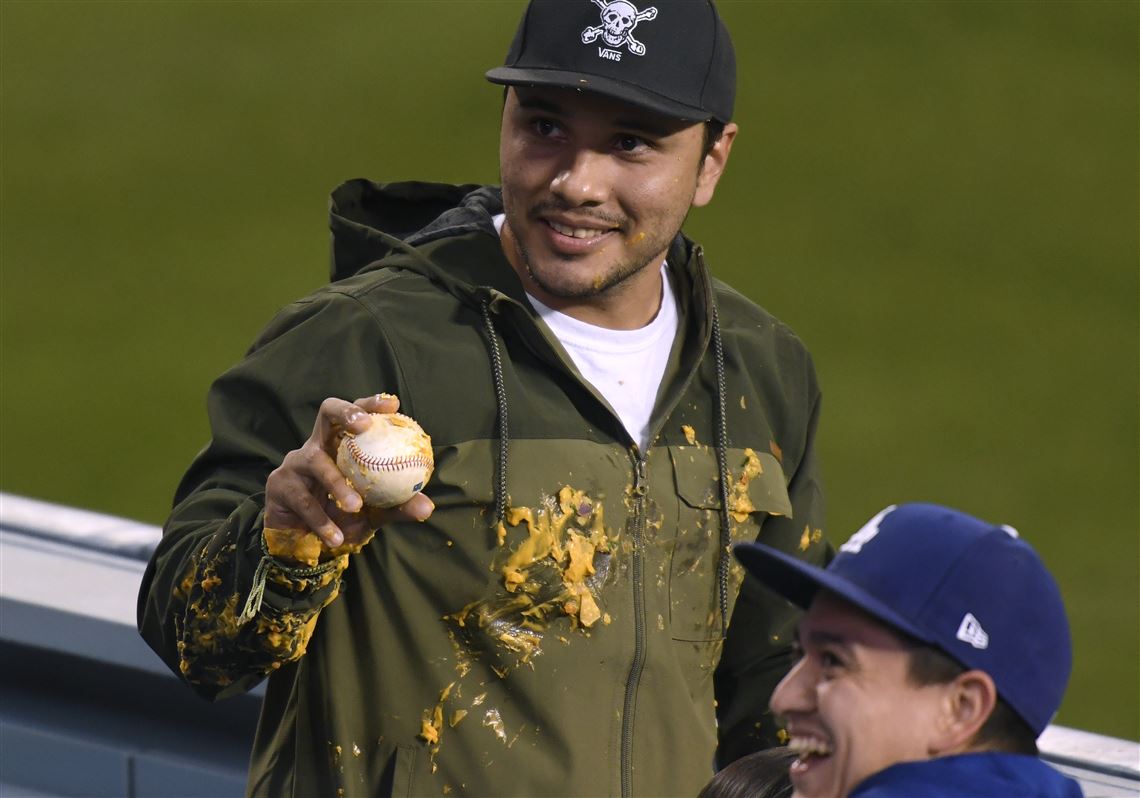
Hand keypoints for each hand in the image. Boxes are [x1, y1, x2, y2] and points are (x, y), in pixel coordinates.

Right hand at [264, 394, 433, 549]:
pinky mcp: (279, 486)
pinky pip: (303, 501)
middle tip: (363, 427)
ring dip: (337, 483)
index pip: (356, 414)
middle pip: (327, 412)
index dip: (371, 404)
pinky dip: (321, 520)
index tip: (393, 405)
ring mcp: (295, 463)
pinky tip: (335, 536)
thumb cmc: (342, 517)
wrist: (306, 545)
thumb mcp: (374, 512)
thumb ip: (398, 506)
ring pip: (316, 462)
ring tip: (355, 506)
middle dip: (346, 413)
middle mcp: (318, 445)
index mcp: (341, 445)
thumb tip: (427, 506)